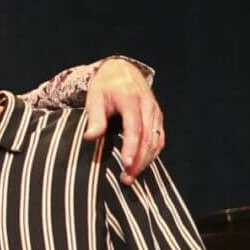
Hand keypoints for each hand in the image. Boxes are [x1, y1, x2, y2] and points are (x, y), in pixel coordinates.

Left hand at [84, 58, 163, 183]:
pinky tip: (141, 165)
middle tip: (126, 179)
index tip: (127, 165)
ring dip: (146, 161)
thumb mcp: (94, 97)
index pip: (134, 129)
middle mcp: (147, 106)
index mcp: (131, 99)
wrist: (122, 70)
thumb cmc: (105, 85)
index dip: (131, 149)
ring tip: (131, 177)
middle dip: (139, 161)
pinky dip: (152, 154)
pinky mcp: (158, 117)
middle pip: (148, 139)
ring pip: (157, 141)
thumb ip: (95, 118)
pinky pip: (159, 139)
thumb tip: (90, 137)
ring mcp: (155, 112)